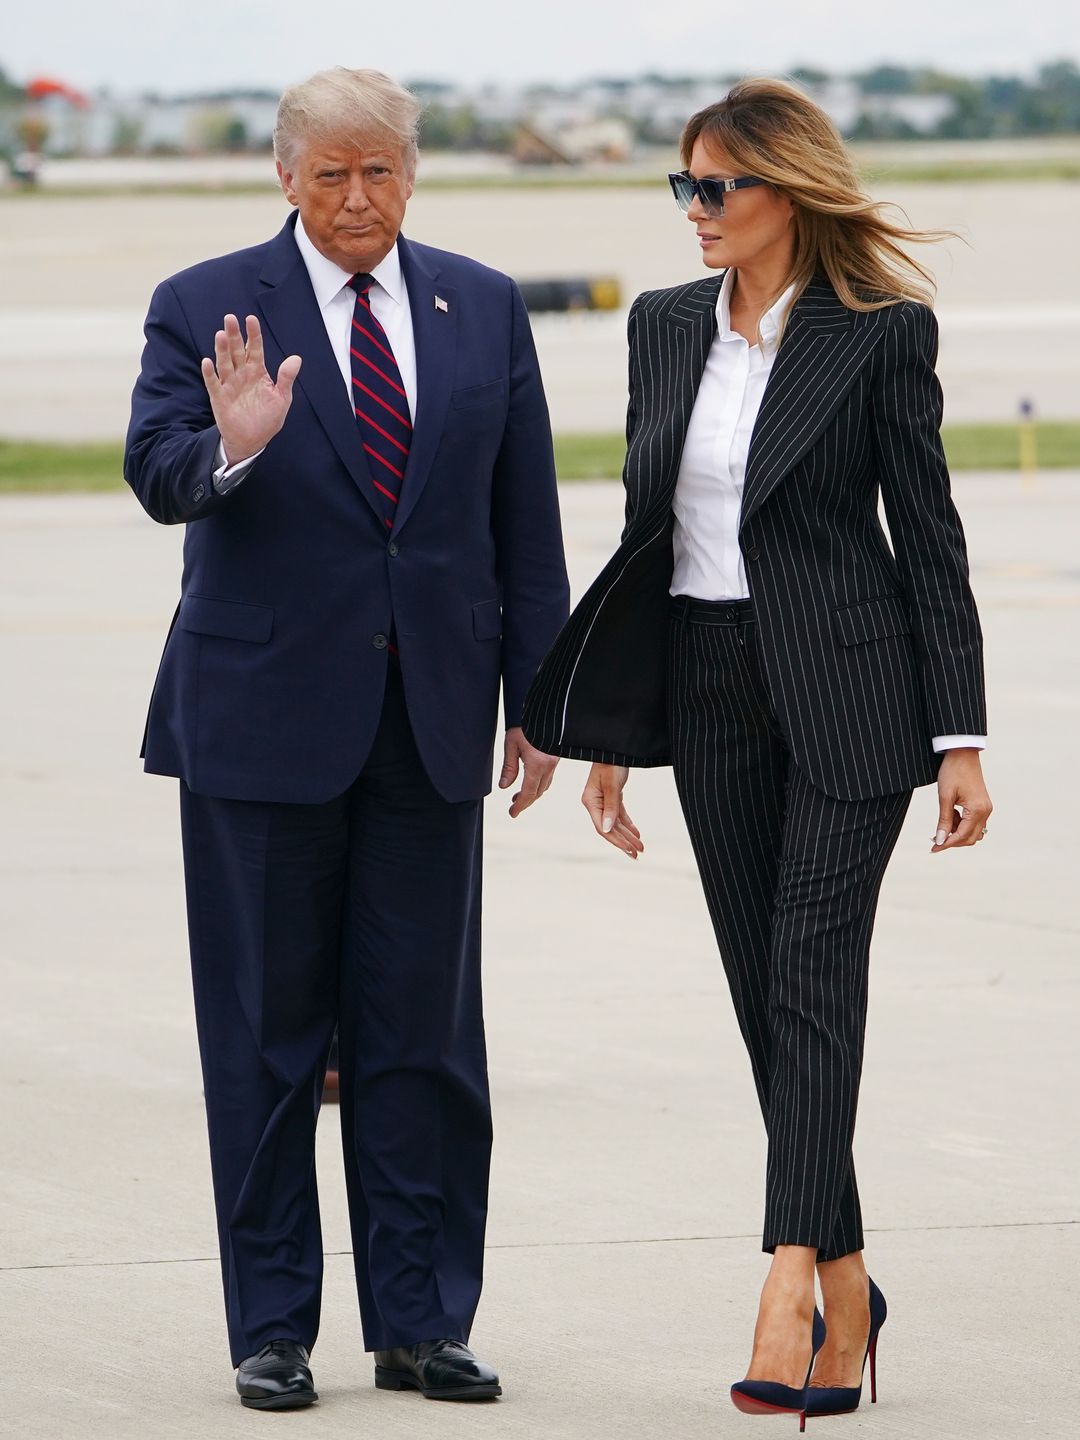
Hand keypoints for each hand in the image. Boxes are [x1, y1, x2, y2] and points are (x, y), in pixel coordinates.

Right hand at [200, 313, 300, 463]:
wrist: (252, 440)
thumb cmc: (267, 418)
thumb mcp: (281, 398)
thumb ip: (286, 378)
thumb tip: (296, 358)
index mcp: (257, 372)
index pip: (255, 348)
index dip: (253, 334)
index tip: (251, 319)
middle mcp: (242, 374)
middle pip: (237, 351)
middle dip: (234, 335)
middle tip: (230, 318)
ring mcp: (229, 384)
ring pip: (224, 363)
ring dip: (222, 350)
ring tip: (221, 335)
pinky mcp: (219, 397)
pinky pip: (213, 383)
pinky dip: (210, 373)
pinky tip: (207, 362)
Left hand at [499, 728, 557, 817]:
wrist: (544, 712)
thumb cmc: (525, 725)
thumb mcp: (511, 745)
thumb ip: (509, 768)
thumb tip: (504, 786)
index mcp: (537, 764)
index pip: (528, 792)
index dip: (520, 805)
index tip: (512, 813)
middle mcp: (549, 766)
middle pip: (537, 793)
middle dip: (525, 802)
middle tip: (514, 809)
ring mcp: (554, 763)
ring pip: (544, 786)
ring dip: (532, 794)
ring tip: (518, 797)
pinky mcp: (555, 759)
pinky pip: (548, 778)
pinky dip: (538, 785)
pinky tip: (530, 783)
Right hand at [582, 763, 643, 859]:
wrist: (614, 747)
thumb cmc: (611, 762)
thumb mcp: (612, 784)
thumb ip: (611, 807)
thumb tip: (608, 829)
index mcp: (590, 801)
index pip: (602, 827)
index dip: (617, 840)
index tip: (630, 849)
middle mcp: (594, 803)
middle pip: (609, 829)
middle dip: (624, 842)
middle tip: (638, 854)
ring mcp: (602, 800)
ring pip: (616, 824)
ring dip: (628, 835)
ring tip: (640, 847)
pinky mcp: (611, 796)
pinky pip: (620, 815)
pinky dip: (628, 824)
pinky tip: (637, 834)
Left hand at [932, 748, 991, 852]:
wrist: (962, 754)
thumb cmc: (952, 772)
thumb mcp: (945, 797)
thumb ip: (944, 820)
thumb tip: (940, 840)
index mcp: (978, 810)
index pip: (962, 836)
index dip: (947, 844)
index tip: (933, 849)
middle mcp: (986, 811)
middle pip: (970, 838)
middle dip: (952, 840)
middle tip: (934, 838)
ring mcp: (986, 809)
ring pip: (972, 832)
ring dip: (957, 832)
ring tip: (943, 820)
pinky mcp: (983, 805)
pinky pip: (973, 823)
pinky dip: (961, 824)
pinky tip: (950, 814)